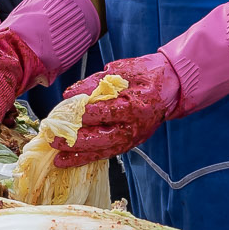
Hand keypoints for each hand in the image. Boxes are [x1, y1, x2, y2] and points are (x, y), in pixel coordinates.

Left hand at [50, 53, 178, 166]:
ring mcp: (134, 138)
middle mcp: (136, 127)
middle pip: (105, 138)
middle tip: (56, 139)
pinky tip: (71, 160)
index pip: (109, 112)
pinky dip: (89, 158)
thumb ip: (97, 82)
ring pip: (105, 151)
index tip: (67, 108)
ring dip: (81, 156)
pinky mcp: (130, 143)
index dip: (87, 112)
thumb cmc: (148, 74)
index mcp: (137, 105)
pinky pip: (107, 153)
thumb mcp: (124, 69)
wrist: (172, 86)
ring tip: (59, 159)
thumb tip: (73, 93)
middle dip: (78, 140)